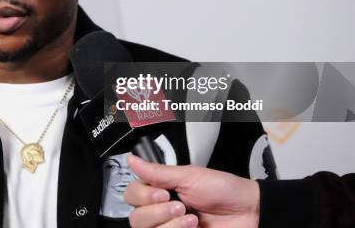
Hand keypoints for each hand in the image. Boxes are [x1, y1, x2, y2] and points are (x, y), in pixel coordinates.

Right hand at [124, 155, 259, 227]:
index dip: (142, 195)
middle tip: (179, 205)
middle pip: (136, 218)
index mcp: (160, 191)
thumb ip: (158, 172)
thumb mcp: (190, 176)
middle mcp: (162, 211)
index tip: (162, 192)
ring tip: (191, 218)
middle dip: (157, 211)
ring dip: (169, 224)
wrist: (249, 212)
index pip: (132, 195)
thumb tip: (132, 160)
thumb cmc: (224, 190)